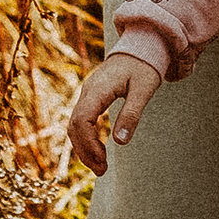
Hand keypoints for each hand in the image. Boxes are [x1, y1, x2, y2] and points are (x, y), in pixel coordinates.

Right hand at [66, 48, 160, 171]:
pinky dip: (87, 138)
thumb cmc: (144, 67)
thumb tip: (120, 142)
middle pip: (74, 126)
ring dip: (85, 147)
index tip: (102, 161)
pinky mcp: (91, 97)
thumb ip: (132, 114)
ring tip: (101, 166)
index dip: (88, 144)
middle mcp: (87, 91)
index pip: (82, 120)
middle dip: (85, 151)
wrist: (140, 47)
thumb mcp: (144, 90)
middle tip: (102, 171)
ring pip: (75, 125)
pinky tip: (99, 151)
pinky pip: (81, 121)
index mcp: (98, 89)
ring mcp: (87, 94)